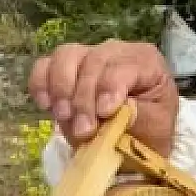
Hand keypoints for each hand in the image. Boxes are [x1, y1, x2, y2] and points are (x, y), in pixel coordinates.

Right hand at [28, 40, 178, 156]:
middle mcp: (117, 51)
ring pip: (66, 56)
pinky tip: (46, 106)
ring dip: (61, 89)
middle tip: (83, 130)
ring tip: (65, 116)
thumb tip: (119, 107)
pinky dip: (41, 84)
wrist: (133, 144)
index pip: (123, 66)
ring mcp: (88, 56)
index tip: (104, 112)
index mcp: (146, 61)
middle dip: (84, 98)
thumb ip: (139, 116)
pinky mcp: (65, 68)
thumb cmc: (148, 132)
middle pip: (93, 61)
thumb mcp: (155, 128)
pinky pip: (44, 66)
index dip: (110, 87)